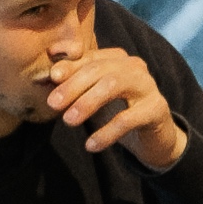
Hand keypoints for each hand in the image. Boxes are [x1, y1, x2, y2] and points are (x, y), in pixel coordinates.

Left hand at [41, 42, 188, 168]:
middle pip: (99, 69)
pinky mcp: (156, 109)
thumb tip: (46, 76)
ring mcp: (148, 86)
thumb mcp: (93, 97)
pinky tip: (91, 145)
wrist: (153, 138)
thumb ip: (73, 84)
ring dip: (87, 103)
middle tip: (52, 104)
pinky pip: (127, 119)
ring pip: (113, 86)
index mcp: (118, 59)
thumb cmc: (118, 112)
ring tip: (68, 121)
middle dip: (73, 86)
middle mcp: (134, 67)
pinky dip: (106, 133)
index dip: (70, 65)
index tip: (51, 77)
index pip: (90, 57)